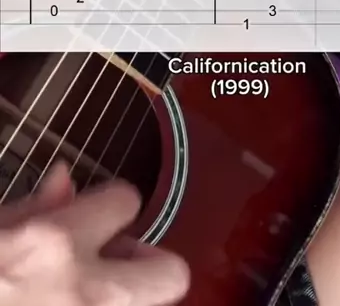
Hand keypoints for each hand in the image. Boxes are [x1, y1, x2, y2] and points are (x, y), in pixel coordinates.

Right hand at [0, 163, 188, 305]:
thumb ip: (34, 206)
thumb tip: (66, 180)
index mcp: (53, 243)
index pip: (127, 200)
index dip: (114, 204)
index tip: (100, 215)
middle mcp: (83, 292)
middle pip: (171, 274)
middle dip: (151, 264)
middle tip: (117, 264)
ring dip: (123, 297)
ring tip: (85, 292)